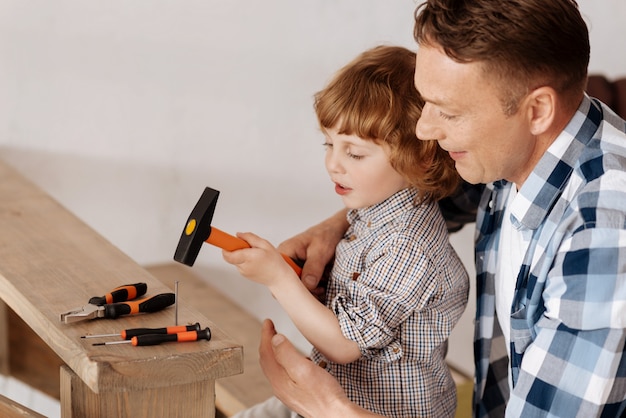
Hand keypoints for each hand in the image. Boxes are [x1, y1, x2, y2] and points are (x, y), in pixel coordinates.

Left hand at [222, 232, 294, 286]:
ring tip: (255, 255)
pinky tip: (255, 261)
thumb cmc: (274, 262)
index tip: (224, 241)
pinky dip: (244, 260)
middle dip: (237, 248)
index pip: (228, 254)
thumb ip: (250, 237)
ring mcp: (243, 272)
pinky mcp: (244, 274)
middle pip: (231, 254)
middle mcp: (243, 266)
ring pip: (236, 259)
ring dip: (241, 254)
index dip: (225, 247)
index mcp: (248, 257)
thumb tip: (238, 235)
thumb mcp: (265, 244)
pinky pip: (240, 264)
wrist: (279, 278)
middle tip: (248, 246)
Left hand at [259, 319, 376, 417]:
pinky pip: (285, 373)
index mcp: (279, 380)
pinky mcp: (296, 394)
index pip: (266, 352)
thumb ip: (287, 353)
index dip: (266, 335)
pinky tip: (296, 359)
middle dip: (268, 341)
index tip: (268, 322)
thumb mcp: (305, 369)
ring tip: (281, 339)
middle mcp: (280, 387)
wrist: (335, 414)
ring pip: (276, 367)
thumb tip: (275, 339)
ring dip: (276, 351)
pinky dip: (286, 361)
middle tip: (271, 328)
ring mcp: (287, 392)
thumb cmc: (324, 395)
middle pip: (268, 359)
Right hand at [277, 209, 347, 292]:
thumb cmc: (325, 234)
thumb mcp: (321, 250)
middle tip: (318, 289)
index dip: (292, 286)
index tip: (308, 290)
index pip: (278, 275)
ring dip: (310, 289)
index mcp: (285, 252)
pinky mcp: (301, 272)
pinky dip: (314, 287)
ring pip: (297, 286)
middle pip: (287, 284)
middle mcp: (286, 261)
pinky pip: (304, 284)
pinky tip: (322, 284)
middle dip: (304, 290)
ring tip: (322, 286)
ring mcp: (293, 267)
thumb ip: (313, 268)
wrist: (334, 231)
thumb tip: (307, 285)